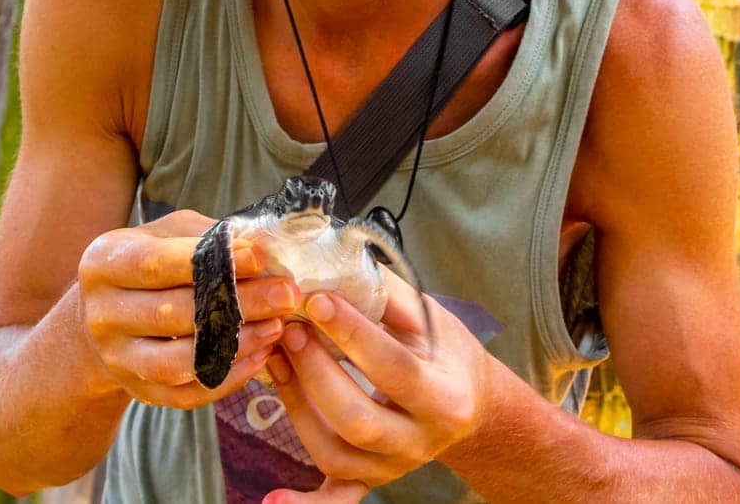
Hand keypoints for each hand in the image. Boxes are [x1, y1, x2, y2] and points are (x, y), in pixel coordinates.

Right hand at [76, 209, 300, 407]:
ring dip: (235, 346)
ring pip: (179, 362)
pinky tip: (260, 355)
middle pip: (174, 313)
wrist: (107, 316)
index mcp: (104, 264)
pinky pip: (187, 395)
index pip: (156, 263)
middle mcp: (102, 315)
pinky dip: (228, 379)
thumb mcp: (168, 234)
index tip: (259, 257)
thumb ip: (208, 236)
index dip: (210, 261)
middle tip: (287, 294)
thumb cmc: (150, 264)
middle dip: (239, 304)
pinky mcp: (139, 392)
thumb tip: (262, 242)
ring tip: (276, 327)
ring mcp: (118, 359)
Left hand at [262, 270, 489, 493]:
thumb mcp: (431, 319)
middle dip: (316, 372)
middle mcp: (421, 443)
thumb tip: (333, 259)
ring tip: (275, 360)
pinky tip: (271, 501)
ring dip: (296, 406)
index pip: (394, 369)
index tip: (317, 299)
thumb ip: (386, 294)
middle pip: (359, 419)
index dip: (352, 335)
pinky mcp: (370, 480)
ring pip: (335, 452)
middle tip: (290, 329)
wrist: (469, 404)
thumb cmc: (445, 352)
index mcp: (445, 398)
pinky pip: (336, 499)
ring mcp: (393, 468)